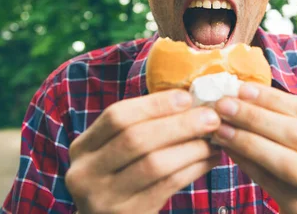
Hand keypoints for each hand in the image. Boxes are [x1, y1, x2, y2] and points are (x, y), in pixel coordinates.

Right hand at [66, 90, 221, 213]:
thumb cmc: (121, 178)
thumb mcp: (115, 152)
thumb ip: (141, 127)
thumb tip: (187, 99)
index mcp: (82, 147)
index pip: (116, 116)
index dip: (153, 104)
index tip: (186, 97)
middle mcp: (86, 173)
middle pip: (136, 139)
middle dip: (178, 125)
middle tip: (210, 117)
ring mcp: (105, 198)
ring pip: (155, 165)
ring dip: (191, 148)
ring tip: (214, 140)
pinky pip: (167, 186)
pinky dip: (193, 169)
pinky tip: (210, 160)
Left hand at [211, 84, 296, 213]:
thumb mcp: (294, 144)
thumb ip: (274, 121)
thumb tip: (236, 96)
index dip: (271, 98)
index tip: (241, 88)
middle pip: (295, 132)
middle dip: (255, 117)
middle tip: (224, 106)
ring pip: (285, 160)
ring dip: (249, 141)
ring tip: (221, 129)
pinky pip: (273, 183)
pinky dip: (249, 165)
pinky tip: (229, 152)